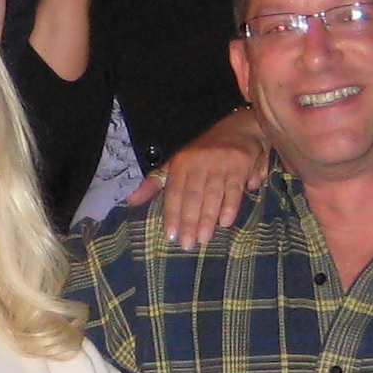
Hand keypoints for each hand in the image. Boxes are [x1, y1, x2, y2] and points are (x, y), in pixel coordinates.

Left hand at [130, 109, 270, 246]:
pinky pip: (234, 189)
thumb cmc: (204, 152)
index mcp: (181, 162)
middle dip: (189, 221)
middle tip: (187, 245)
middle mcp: (199, 161)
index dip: (171, 214)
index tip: (170, 236)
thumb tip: (131, 201)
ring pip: (212, 194)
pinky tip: (225, 222)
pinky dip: (230, 206)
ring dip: (207, 218)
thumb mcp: (177, 163)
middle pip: (192, 196)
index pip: (174, 192)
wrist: (242, 127)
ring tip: (203, 239)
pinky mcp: (240, 164)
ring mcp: (220, 162)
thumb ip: (155, 183)